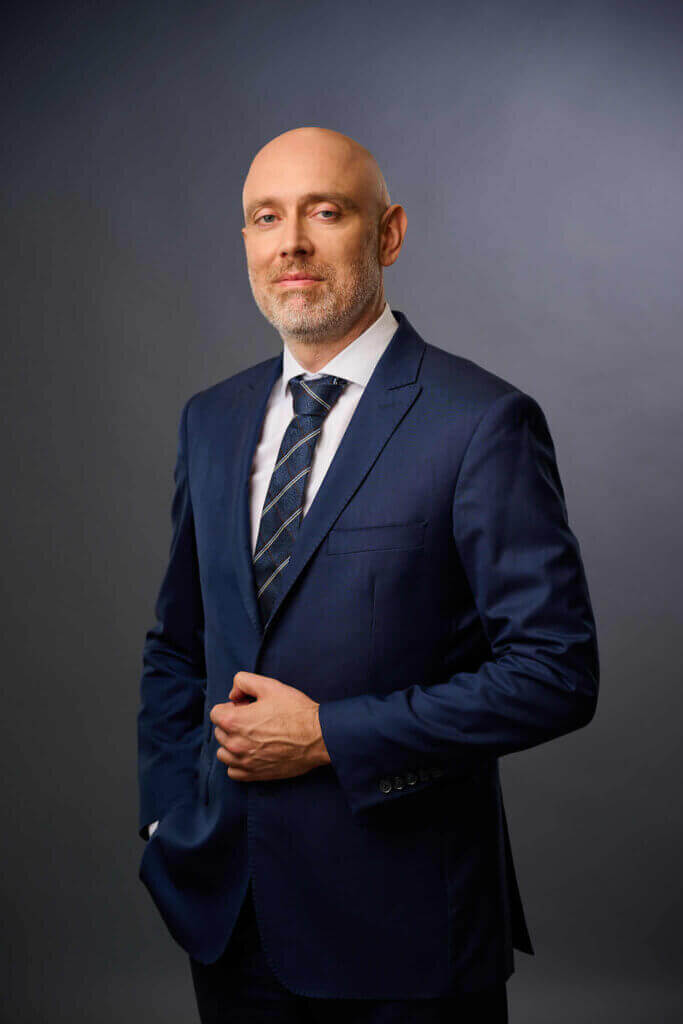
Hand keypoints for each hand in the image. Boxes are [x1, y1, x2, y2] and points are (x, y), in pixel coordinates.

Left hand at [209, 672, 330, 781]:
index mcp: (235, 721)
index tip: (247, 707)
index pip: (215, 713)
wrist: (319, 737)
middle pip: (219, 732)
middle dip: (233, 723)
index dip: (232, 706)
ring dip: (233, 743)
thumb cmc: (296, 711)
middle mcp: (235, 744)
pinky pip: (233, 771)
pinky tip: (254, 753)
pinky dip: (239, 762)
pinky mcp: (254, 775)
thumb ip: (243, 681)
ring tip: (253, 737)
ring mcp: (244, 762)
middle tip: (255, 719)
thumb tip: (232, 695)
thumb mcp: (270, 685)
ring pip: (223, 752)